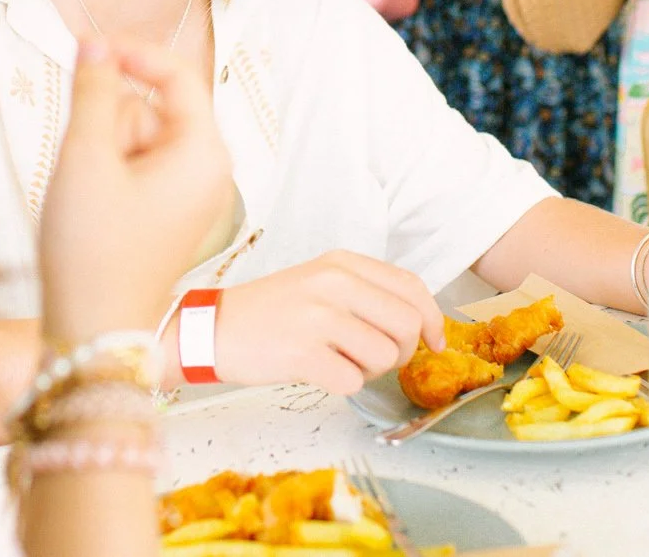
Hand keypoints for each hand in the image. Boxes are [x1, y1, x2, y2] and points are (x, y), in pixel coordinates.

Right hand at [38, 39, 232, 344]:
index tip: (85, 47)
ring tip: (88, 196)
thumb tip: (96, 44)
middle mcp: (209, 170)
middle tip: (87, 168)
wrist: (92, 332)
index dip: (130, 52)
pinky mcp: (169, 212)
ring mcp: (191, 193)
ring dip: (104, 149)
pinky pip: (137, 167)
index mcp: (205, 153)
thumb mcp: (84, 157)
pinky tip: (93, 208)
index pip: (177, 74)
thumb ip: (93, 90)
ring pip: (138, 137)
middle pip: (152, 107)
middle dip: (110, 122)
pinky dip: (108, 173)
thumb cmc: (92, 252)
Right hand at [211, 251, 445, 394]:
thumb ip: (367, 293)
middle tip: (375, 358)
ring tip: (337, 361)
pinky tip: (319, 372)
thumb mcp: (320, 282)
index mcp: (342, 263)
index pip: (411, 286)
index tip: (434, 342)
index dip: (433, 319)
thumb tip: (420, 325)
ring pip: (384, 357)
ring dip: (369, 371)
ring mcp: (318, 317)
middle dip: (401, 352)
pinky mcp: (303, 354)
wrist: (214, 329)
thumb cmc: (272, 311)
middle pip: (407, 325)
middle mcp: (333, 284)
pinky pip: (353, 381)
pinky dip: (343, 385)